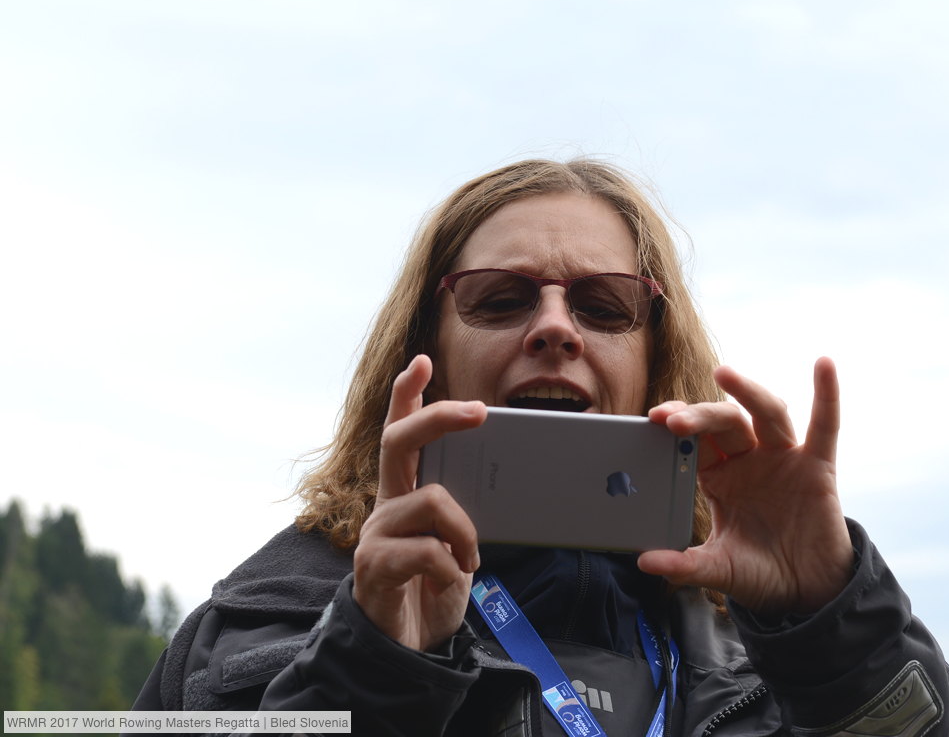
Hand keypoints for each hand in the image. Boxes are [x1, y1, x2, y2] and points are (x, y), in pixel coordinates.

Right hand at [352, 355, 485, 650]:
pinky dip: (449, 564)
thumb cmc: (435, 588)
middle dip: (439, 417)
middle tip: (479, 412)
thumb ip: (470, 512)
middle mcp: (385, 504)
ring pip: (431, 500)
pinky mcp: (374, 566)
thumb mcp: (461, 543)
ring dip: (464, 531)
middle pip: (399, 442)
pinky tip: (451, 579)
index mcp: (406, 493)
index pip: (400, 433)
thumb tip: (513, 483)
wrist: (408, 648)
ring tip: (470, 560)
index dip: (406, 395)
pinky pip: (426, 550)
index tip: (421, 361)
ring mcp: (376, 533)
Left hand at [638, 358, 854, 615]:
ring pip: (766, 414)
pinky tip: (824, 365)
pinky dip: (826, 394)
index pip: (696, 440)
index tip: (655, 419)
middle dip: (699, 415)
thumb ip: (684, 565)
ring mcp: (784, 458)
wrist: (806, 593)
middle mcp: (750, 459)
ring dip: (747, 392)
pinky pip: (826, 425)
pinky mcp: (818, 466)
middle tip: (673, 418)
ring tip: (724, 374)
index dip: (678, 425)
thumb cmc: (758, 573)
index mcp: (720, 476)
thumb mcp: (718, 569)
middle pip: (724, 422)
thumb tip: (644, 561)